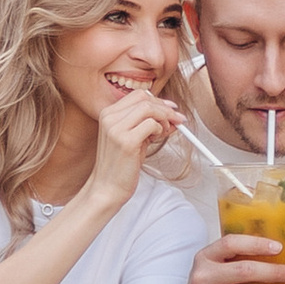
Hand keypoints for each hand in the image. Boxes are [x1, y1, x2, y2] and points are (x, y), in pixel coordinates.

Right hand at [90, 83, 187, 207]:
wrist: (107, 188)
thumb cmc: (119, 165)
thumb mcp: (133, 138)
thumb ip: (148, 124)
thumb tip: (172, 115)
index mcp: (108, 114)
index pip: (137, 95)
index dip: (158, 100)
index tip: (171, 108)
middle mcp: (109, 118)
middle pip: (144, 99)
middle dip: (165, 108)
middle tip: (177, 119)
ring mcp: (116, 129)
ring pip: (149, 108)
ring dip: (164, 118)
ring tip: (164, 132)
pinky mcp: (126, 141)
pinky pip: (151, 124)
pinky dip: (160, 129)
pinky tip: (157, 139)